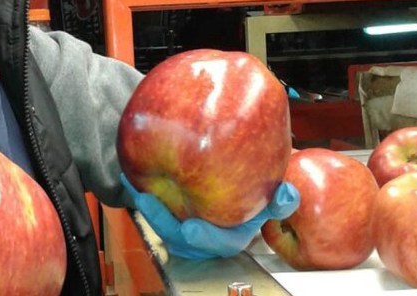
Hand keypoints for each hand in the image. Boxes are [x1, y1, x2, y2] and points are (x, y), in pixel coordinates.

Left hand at [121, 174, 299, 259]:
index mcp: (229, 238)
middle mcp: (202, 239)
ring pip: (159, 224)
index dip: (204, 238)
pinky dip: (138, 191)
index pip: (217, 244)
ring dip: (144, 205)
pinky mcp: (165, 217)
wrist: (231, 188)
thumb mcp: (269, 197)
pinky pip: (149, 209)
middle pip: (177, 237)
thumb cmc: (251, 195)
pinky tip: (129, 173)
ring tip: (133, 183)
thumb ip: (279, 200)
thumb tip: (287, 195)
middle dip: (161, 220)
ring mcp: (181, 230)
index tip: (191, 228)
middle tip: (147, 200)